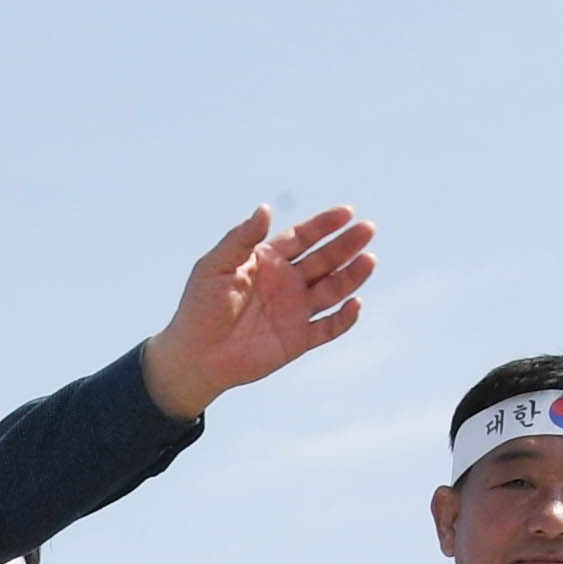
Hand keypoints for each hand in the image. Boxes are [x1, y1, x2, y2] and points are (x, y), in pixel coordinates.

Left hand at [133, 204, 375, 418]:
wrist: (194, 355)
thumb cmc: (199, 306)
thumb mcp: (215, 266)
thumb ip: (240, 239)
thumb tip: (265, 208)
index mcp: (269, 260)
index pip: (303, 237)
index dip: (325, 225)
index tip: (347, 213)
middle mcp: (287, 282)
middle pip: (325, 260)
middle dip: (346, 245)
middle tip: (367, 230)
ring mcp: (295, 310)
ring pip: (332, 290)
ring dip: (352, 276)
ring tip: (369, 260)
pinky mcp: (298, 340)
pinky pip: (328, 328)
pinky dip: (344, 319)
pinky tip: (355, 304)